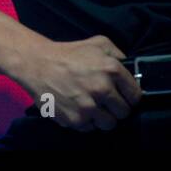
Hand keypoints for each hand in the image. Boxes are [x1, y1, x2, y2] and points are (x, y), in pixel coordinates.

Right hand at [17, 35, 141, 131]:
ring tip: (90, 106)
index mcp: (111, 70)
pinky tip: (76, 107)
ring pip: (109, 124)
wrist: (35, 63)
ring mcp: (89, 106)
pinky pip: (89, 128)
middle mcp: (102, 89)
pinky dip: (84, 121)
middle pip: (124, 112)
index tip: (120, 96)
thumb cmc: (67, 53)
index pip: (136, 96)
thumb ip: (118, 54)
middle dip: (115, 107)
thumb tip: (131, 69)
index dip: (128, 96)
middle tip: (103, 100)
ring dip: (101, 117)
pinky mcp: (75, 119)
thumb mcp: (97, 43)